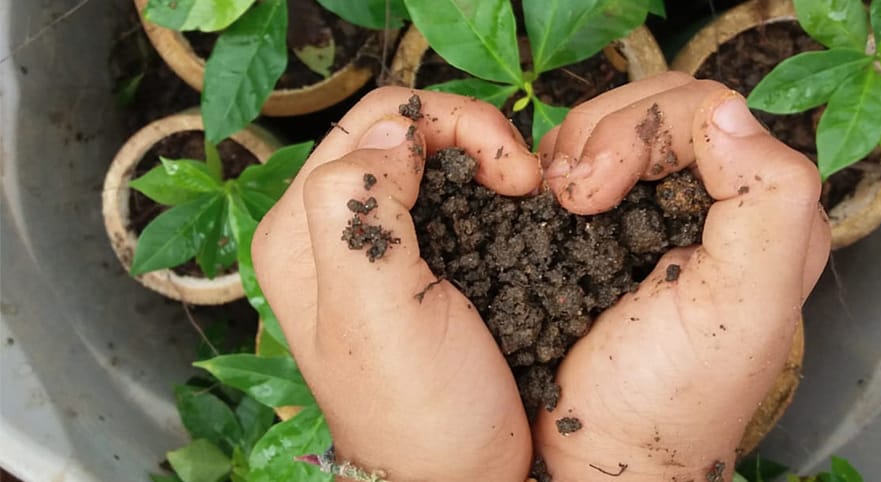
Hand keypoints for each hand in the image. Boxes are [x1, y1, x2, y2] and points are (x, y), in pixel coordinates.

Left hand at [253, 88, 539, 480]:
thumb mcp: (375, 314)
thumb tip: (393, 133)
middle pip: (404, 130)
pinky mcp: (419, 261)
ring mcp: (377, 243)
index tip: (511, 175)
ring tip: (527, 198)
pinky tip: (518, 215)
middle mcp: (329, 228)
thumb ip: (359, 209)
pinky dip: (492, 190)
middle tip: (525, 183)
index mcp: (301, 230)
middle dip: (475, 137)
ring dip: (489, 161)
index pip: (376, 122)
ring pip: (433, 156)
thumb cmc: (419, 414)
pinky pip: (453, 194)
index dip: (452, 127)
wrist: (457, 480)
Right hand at [534, 73, 830, 480]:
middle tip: (574, 200)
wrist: (598, 456)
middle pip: (662, 103)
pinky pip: (585, 156)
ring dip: (575, 151)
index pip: (711, 110)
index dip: (644, 132)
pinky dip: (559, 167)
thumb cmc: (669, 400)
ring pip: (618, 121)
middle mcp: (721, 201)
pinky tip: (551, 208)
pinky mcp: (612, 221)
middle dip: (603, 137)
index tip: (596, 193)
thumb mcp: (742, 307)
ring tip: (559, 208)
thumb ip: (766, 202)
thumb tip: (728, 113)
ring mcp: (661, 209)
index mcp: (769, 213)